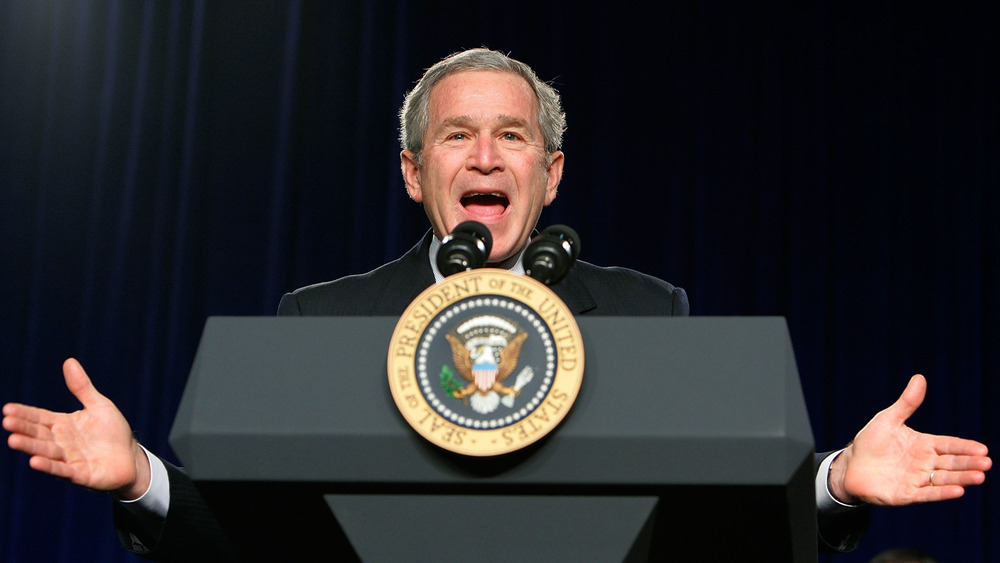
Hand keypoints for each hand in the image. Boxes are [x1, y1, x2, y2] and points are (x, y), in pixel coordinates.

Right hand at [3, 358, 150, 499]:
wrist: (130, 457)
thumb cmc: (112, 431)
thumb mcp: (98, 405)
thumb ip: (82, 387)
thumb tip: (69, 361)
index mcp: (63, 425)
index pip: (39, 417)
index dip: (24, 414)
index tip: (7, 409)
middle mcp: (61, 442)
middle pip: (38, 434)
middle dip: (22, 428)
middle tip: (7, 422)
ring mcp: (68, 459)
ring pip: (46, 452)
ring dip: (30, 447)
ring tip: (13, 440)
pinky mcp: (79, 474)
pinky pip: (62, 470)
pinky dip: (49, 466)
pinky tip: (34, 462)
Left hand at [829, 374, 990, 504]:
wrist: (850, 465)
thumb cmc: (870, 441)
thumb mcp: (888, 419)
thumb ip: (907, 403)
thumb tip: (920, 377)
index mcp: (923, 445)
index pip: (949, 445)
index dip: (965, 447)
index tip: (983, 449)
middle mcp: (924, 463)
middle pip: (951, 463)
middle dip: (969, 463)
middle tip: (987, 463)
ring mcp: (917, 479)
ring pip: (943, 479)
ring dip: (962, 478)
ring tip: (979, 476)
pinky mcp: (907, 494)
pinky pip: (928, 494)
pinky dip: (942, 492)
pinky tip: (958, 490)